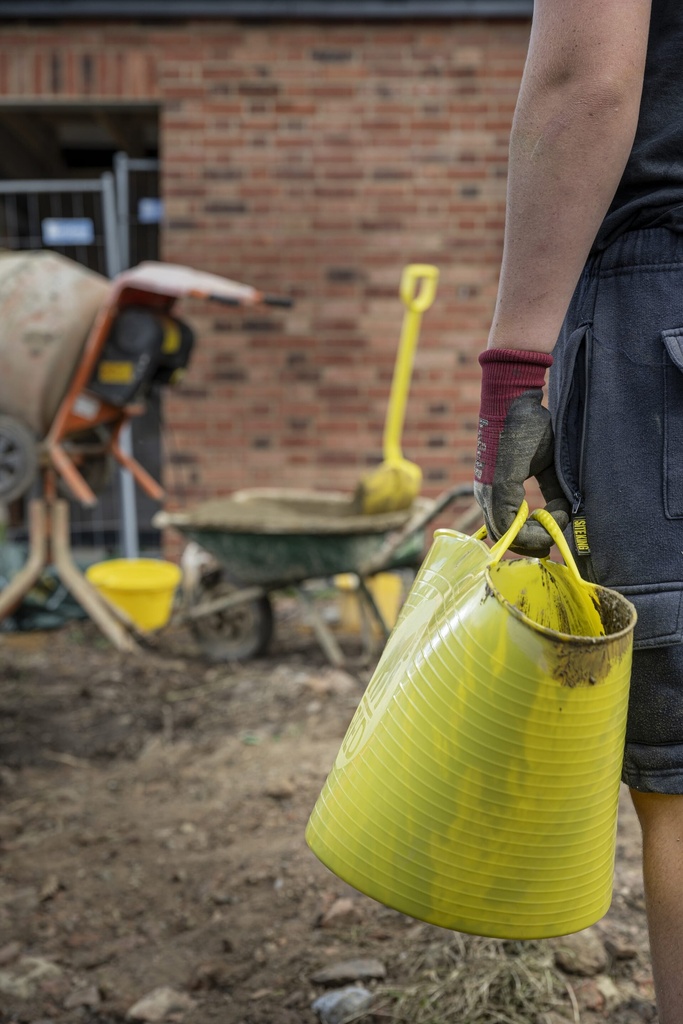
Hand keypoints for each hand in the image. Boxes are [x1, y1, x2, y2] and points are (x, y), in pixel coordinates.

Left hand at [474, 348, 569, 556]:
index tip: (555, 528)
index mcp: (497, 491)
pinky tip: (550, 518)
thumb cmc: (532, 428)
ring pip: (505, 535)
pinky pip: (507, 523)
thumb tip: (565, 519)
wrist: (518, 400)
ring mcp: (488, 492)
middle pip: (504, 538)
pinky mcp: (496, 486)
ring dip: (534, 538)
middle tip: (553, 539)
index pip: (507, 530)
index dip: (532, 538)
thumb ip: (553, 494)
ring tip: (555, 524)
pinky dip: (531, 529)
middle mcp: (487, 495)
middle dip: (533, 544)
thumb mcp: (548, 467)